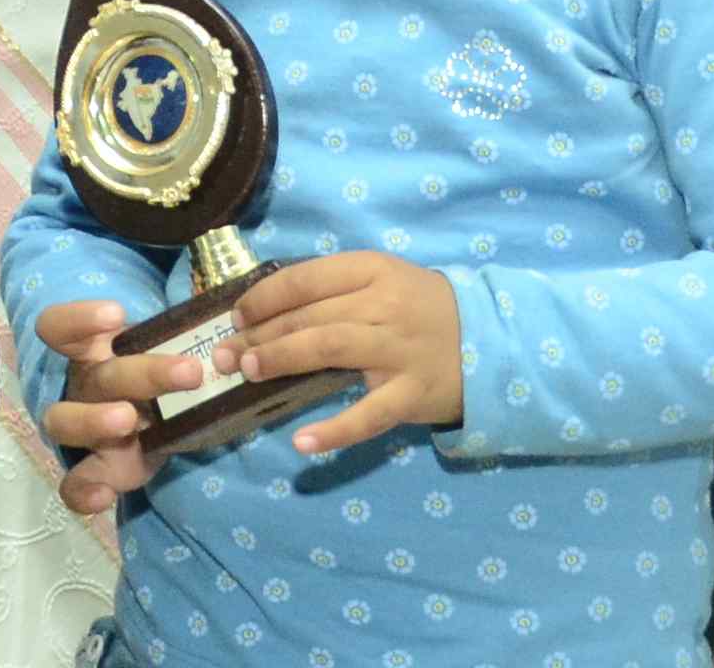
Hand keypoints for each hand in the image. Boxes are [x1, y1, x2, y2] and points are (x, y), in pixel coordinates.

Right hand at [30, 298, 217, 515]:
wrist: (153, 422)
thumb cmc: (154, 372)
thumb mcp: (163, 347)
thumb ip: (182, 333)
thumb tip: (228, 321)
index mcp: (94, 350)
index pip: (61, 326)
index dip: (80, 319)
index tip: (116, 314)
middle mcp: (85, 386)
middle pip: (98, 377)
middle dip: (141, 373)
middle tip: (189, 373)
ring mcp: (84, 428)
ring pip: (65, 422)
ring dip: (94, 420)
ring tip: (129, 421)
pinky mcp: (95, 468)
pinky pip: (72, 484)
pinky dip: (82, 492)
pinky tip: (104, 495)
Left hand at [236, 249, 463, 458]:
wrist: (489, 340)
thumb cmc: (420, 309)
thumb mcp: (382, 282)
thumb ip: (334, 291)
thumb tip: (266, 310)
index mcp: (371, 269)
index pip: (304, 279)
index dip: (262, 298)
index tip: (234, 317)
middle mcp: (382, 304)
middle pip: (309, 316)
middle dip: (258, 335)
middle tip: (224, 356)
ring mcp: (398, 349)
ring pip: (329, 348)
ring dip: (281, 360)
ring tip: (246, 373)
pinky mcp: (411, 393)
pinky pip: (368, 415)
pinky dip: (334, 431)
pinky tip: (302, 443)